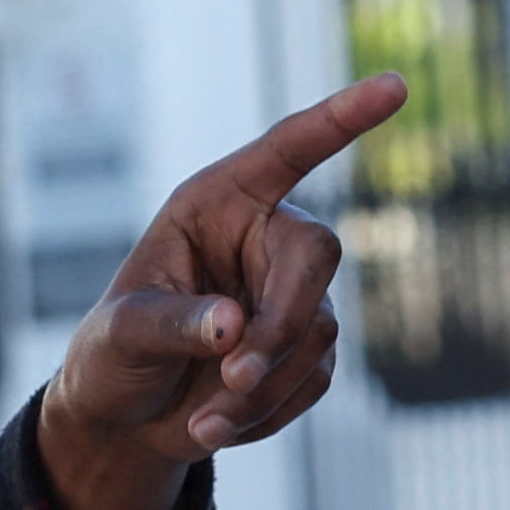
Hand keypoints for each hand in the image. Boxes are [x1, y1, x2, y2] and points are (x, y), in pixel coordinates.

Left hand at [37, 73, 412, 509]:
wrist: (127, 418)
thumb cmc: (113, 354)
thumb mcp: (121, 334)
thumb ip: (173, 323)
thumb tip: (236, 328)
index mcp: (218, 203)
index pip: (288, 150)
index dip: (341, 118)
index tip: (395, 86)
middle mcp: (263, 238)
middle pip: (317, 255)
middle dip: (281, 323)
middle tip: (234, 377)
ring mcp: (293, 295)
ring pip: (317, 331)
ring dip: (263, 384)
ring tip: (202, 421)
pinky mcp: (309, 351)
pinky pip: (315, 379)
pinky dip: (267, 411)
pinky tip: (217, 424)